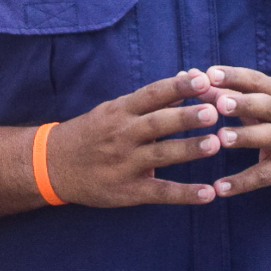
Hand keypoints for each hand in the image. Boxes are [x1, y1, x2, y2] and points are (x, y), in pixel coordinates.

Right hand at [45, 70, 221, 206]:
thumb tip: (188, 77)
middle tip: (213, 111)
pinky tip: (208, 194)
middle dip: (185, 117)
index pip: (152, 94)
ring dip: (188, 150)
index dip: (177, 86)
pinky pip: (160, 192)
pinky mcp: (128, 190)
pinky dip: (185, 194)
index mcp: (121, 111)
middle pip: (158, 124)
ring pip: (161, 156)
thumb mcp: (115, 110)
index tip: (203, 79)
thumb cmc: (93, 132)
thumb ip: (151, 99)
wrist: (54, 165)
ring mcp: (125, 164)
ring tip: (215, 144)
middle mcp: (123, 135)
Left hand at [199, 65, 270, 195]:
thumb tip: (190, 76)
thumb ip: (230, 90)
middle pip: (264, 106)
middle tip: (219, 103)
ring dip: (245, 137)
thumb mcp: (269, 99)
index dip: (234, 76)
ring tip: (221, 138)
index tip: (210, 73)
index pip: (255, 80)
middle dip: (242, 103)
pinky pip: (263, 176)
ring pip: (268, 137)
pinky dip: (242, 182)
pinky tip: (220, 188)